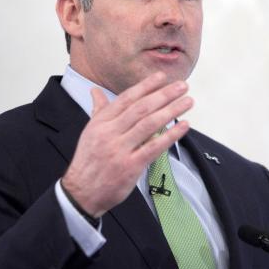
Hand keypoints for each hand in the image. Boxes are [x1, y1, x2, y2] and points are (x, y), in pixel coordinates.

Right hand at [61, 72, 192, 217]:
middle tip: (182, 86)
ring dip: (171, 111)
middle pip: (141, 108)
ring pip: (149, 124)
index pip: (126, 99)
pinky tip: (183, 126)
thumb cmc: (88, 160)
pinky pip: (154, 147)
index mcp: (100, 122)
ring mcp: (120, 150)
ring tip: (187, 102)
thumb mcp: (90, 131)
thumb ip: (98, 110)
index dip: (146, 86)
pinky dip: (170, 135)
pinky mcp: (130, 166)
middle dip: (164, 95)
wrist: (81, 191)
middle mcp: (110, 133)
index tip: (162, 77)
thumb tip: (95, 91)